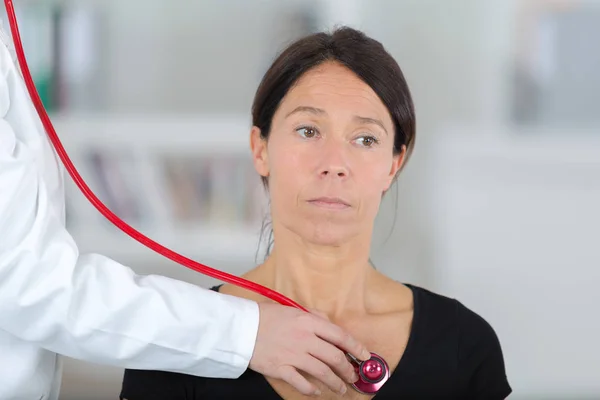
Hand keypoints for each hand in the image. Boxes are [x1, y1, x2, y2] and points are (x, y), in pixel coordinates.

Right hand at [249, 302, 370, 395]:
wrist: (241, 327)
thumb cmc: (266, 316)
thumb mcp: (292, 309)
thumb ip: (313, 316)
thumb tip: (329, 324)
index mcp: (309, 322)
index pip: (340, 336)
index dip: (356, 347)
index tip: (365, 355)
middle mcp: (304, 339)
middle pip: (334, 357)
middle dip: (347, 369)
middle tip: (352, 376)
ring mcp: (293, 355)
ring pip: (322, 372)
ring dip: (335, 382)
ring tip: (340, 388)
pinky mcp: (280, 369)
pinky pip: (301, 382)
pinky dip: (311, 389)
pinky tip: (316, 391)